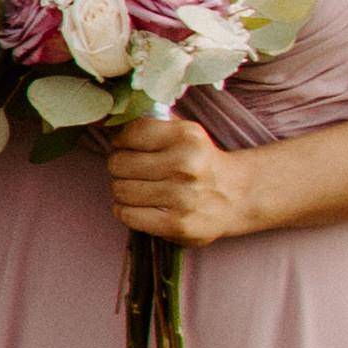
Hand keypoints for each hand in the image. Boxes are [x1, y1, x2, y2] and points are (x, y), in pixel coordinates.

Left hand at [102, 111, 263, 243]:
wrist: (239, 196)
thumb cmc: (200, 162)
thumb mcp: (185, 134)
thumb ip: (151, 125)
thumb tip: (108, 122)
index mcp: (187, 137)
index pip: (130, 134)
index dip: (121, 142)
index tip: (128, 148)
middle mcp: (185, 165)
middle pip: (119, 164)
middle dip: (119, 167)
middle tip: (133, 171)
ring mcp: (183, 197)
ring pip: (119, 190)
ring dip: (122, 190)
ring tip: (139, 188)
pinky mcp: (177, 225)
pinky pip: (126, 215)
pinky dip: (126, 211)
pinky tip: (140, 206)